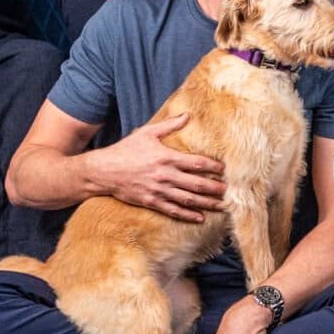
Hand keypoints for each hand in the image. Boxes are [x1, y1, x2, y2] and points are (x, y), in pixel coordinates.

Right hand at [95, 112, 226, 220]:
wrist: (103, 171)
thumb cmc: (125, 150)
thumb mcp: (147, 133)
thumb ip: (169, 125)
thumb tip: (187, 115)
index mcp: (166, 157)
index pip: (197, 163)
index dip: (213, 166)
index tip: (225, 169)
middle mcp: (164, 175)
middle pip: (196, 183)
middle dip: (215, 188)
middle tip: (231, 191)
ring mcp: (158, 190)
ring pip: (187, 199)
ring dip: (206, 203)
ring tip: (222, 205)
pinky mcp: (151, 202)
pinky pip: (172, 210)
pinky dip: (187, 215)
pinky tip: (200, 217)